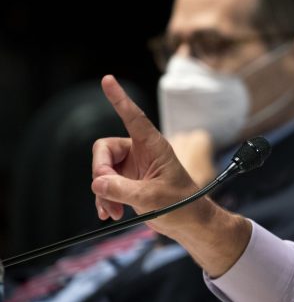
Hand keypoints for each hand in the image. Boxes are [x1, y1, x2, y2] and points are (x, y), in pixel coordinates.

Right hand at [91, 75, 207, 236]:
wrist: (188, 222)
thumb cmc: (181, 205)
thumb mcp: (152, 198)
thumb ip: (123, 189)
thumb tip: (97, 182)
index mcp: (153, 146)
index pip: (133, 117)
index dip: (119, 98)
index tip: (108, 79)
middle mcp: (141, 152)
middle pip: (104, 150)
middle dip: (100, 172)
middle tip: (106, 191)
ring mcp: (132, 167)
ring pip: (102, 170)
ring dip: (103, 192)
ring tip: (113, 211)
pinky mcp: (127, 182)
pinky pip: (104, 185)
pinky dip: (104, 199)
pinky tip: (109, 213)